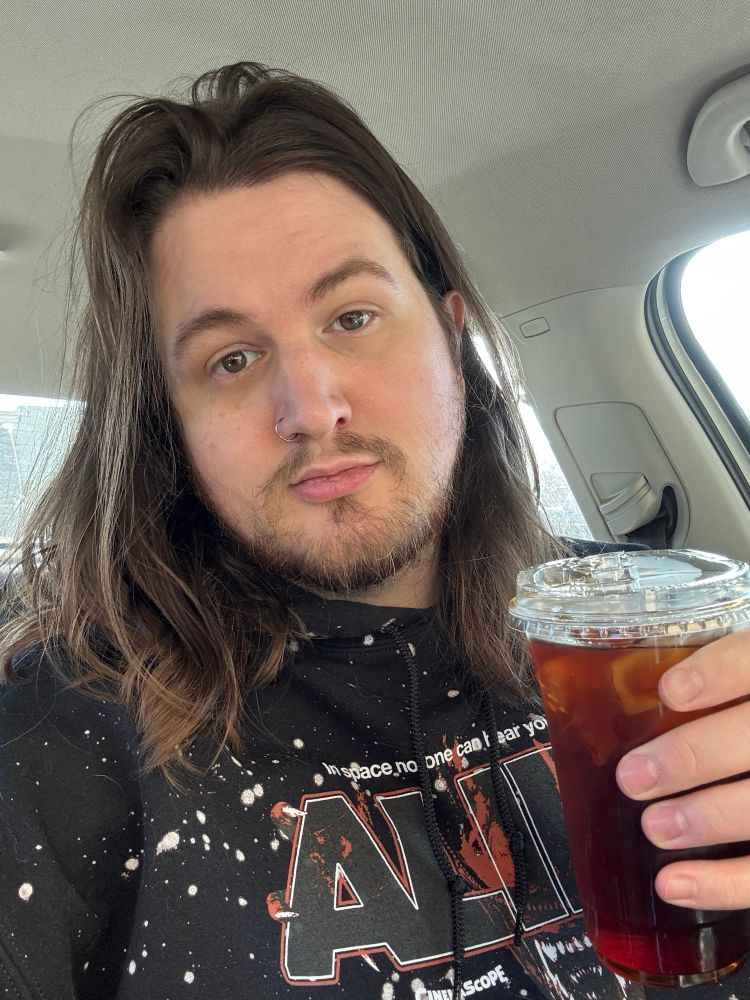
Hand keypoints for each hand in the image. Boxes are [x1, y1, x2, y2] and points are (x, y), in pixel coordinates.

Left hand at [615, 629, 749, 910]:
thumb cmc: (741, 713)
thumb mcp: (738, 683)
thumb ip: (711, 681)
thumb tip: (623, 683)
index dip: (721, 673)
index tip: (669, 691)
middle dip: (695, 757)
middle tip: (634, 776)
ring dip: (710, 818)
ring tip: (654, 826)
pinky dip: (724, 883)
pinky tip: (675, 884)